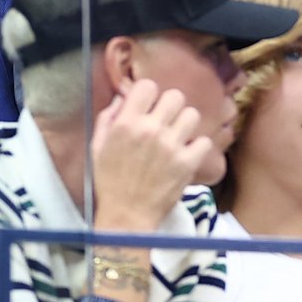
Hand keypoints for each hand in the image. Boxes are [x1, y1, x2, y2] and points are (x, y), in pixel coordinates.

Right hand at [91, 80, 211, 232]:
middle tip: (166, 122)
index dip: (149, 95)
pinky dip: (197, 148)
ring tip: (177, 137)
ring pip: (192, 115)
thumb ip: (108, 118)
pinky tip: (186, 155)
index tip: (148, 107)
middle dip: (170, 107)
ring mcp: (171, 146)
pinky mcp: (187, 163)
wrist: (126, 216)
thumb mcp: (97, 147)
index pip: (148, 85)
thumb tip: (122, 97)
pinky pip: (204, 141)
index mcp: (126, 124)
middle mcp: (150, 130)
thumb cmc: (109, 181)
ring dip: (185, 125)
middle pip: (175, 96)